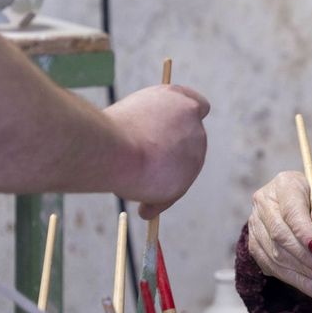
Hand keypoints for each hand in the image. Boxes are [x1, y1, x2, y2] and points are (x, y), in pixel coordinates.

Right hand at [104, 83, 210, 217]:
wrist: (117, 148)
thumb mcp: (133, 118)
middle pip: (189, 142)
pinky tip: (144, 210)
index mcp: (181, 102)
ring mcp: (195, 151)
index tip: (172, 132)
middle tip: (142, 163)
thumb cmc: (112, 130)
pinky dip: (159, 202)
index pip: (199, 107)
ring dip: (161, 180)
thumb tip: (151, 145)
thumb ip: (151, 127)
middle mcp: (194, 124)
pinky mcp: (189, 176)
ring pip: (180, 170)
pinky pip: (173, 194)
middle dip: (170, 154)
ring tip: (133, 184)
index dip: (185, 120)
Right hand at [245, 170, 311, 298]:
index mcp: (286, 184)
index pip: (291, 211)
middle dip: (306, 258)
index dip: (304, 232)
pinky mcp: (255, 246)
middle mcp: (264, 201)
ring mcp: (255, 224)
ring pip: (275, 254)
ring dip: (303, 272)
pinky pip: (272, 267)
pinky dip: (295, 280)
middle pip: (280, 234)